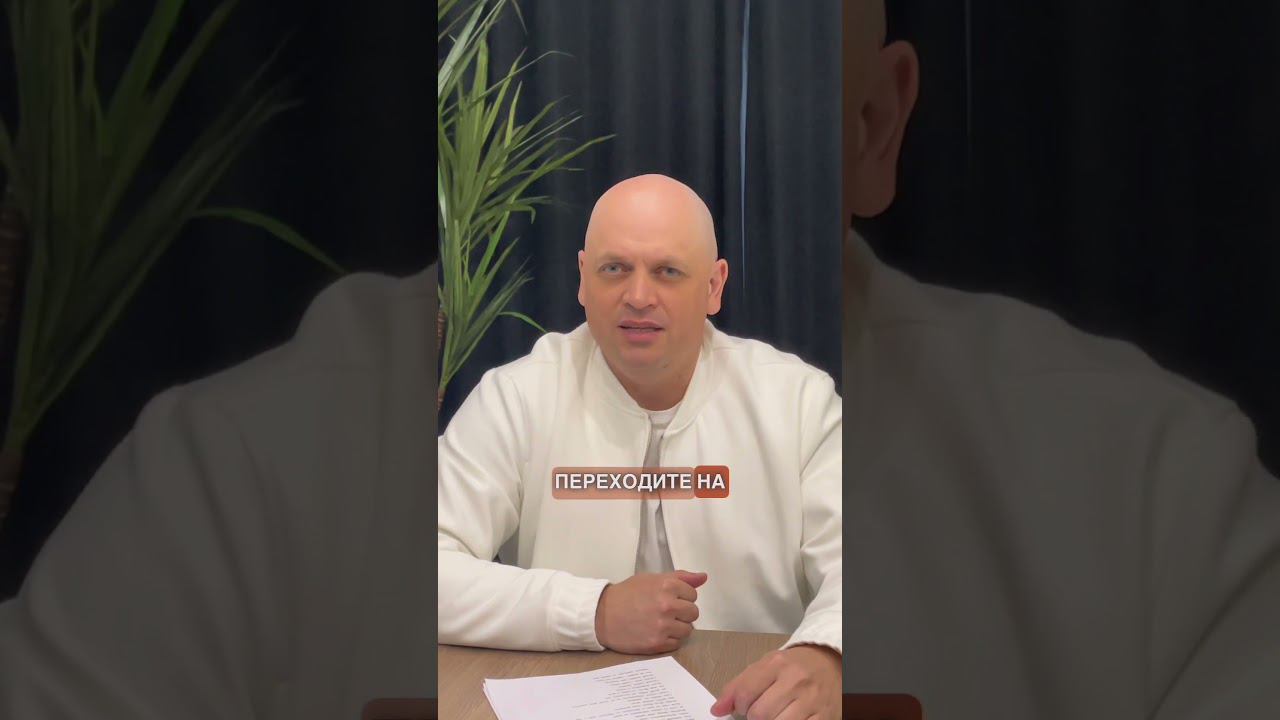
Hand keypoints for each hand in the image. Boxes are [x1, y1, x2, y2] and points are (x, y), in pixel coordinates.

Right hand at [593, 569, 706, 653]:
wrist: (602, 615)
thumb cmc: (627, 594)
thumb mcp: (652, 579)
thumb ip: (680, 577)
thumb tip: (703, 577)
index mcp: (667, 585)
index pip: (693, 595)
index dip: (682, 597)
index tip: (669, 598)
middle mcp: (667, 605)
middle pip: (693, 613)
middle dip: (682, 613)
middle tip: (666, 612)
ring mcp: (663, 626)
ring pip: (688, 630)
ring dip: (678, 627)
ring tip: (662, 623)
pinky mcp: (657, 643)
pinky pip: (677, 643)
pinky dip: (670, 639)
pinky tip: (657, 632)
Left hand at [710, 644, 840, 718]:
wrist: (832, 662)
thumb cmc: (795, 666)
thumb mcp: (766, 665)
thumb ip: (739, 685)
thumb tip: (717, 710)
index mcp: (778, 664)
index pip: (745, 693)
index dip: (738, 705)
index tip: (741, 705)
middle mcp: (796, 681)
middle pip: (759, 714)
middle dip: (753, 717)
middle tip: (759, 711)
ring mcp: (811, 701)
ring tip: (774, 715)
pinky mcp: (824, 717)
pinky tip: (787, 719)